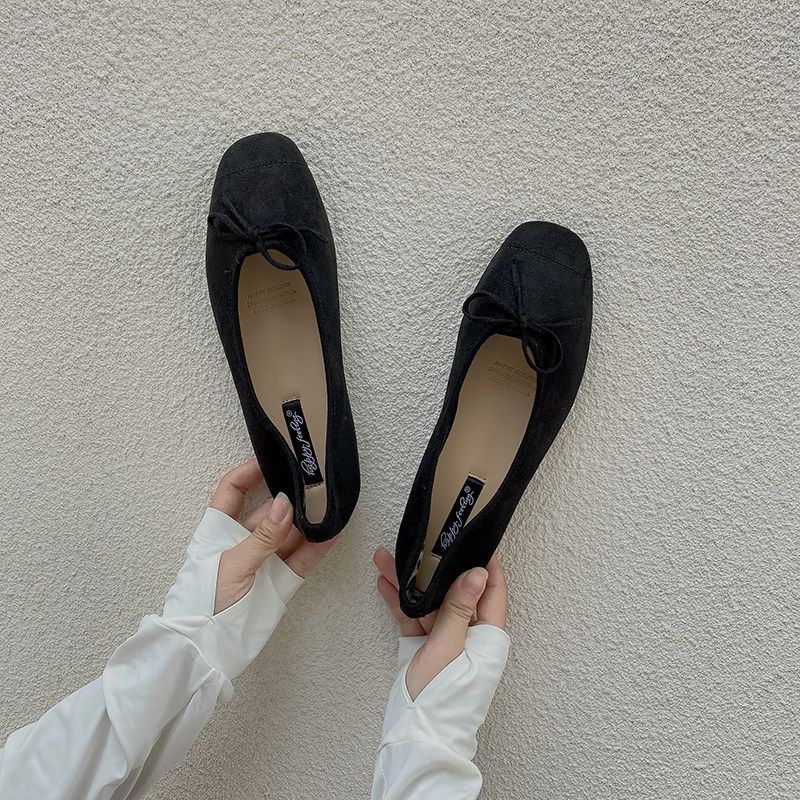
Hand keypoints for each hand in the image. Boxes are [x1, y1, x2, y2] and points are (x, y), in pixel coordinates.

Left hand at [210, 459, 335, 613]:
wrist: (208, 650)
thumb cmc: (204, 604)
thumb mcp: (231, 565)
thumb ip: (261, 537)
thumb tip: (283, 505)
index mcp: (220, 531)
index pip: (234, 490)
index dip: (249, 472)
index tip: (271, 458)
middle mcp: (244, 541)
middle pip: (270, 509)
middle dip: (289, 495)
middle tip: (310, 481)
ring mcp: (265, 560)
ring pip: (291, 532)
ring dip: (308, 519)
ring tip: (328, 503)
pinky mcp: (282, 580)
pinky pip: (303, 557)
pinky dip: (318, 545)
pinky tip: (332, 531)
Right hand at [374, 547, 507, 699]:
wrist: (415, 737)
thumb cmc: (441, 701)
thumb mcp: (449, 648)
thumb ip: (459, 609)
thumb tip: (477, 574)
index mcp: (486, 637)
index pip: (492, 591)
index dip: (486, 564)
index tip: (475, 539)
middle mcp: (469, 636)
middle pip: (455, 592)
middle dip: (436, 568)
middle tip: (425, 543)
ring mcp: (446, 642)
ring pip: (430, 603)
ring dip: (410, 583)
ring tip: (390, 559)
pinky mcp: (425, 649)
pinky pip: (414, 618)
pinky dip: (400, 602)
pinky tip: (386, 583)